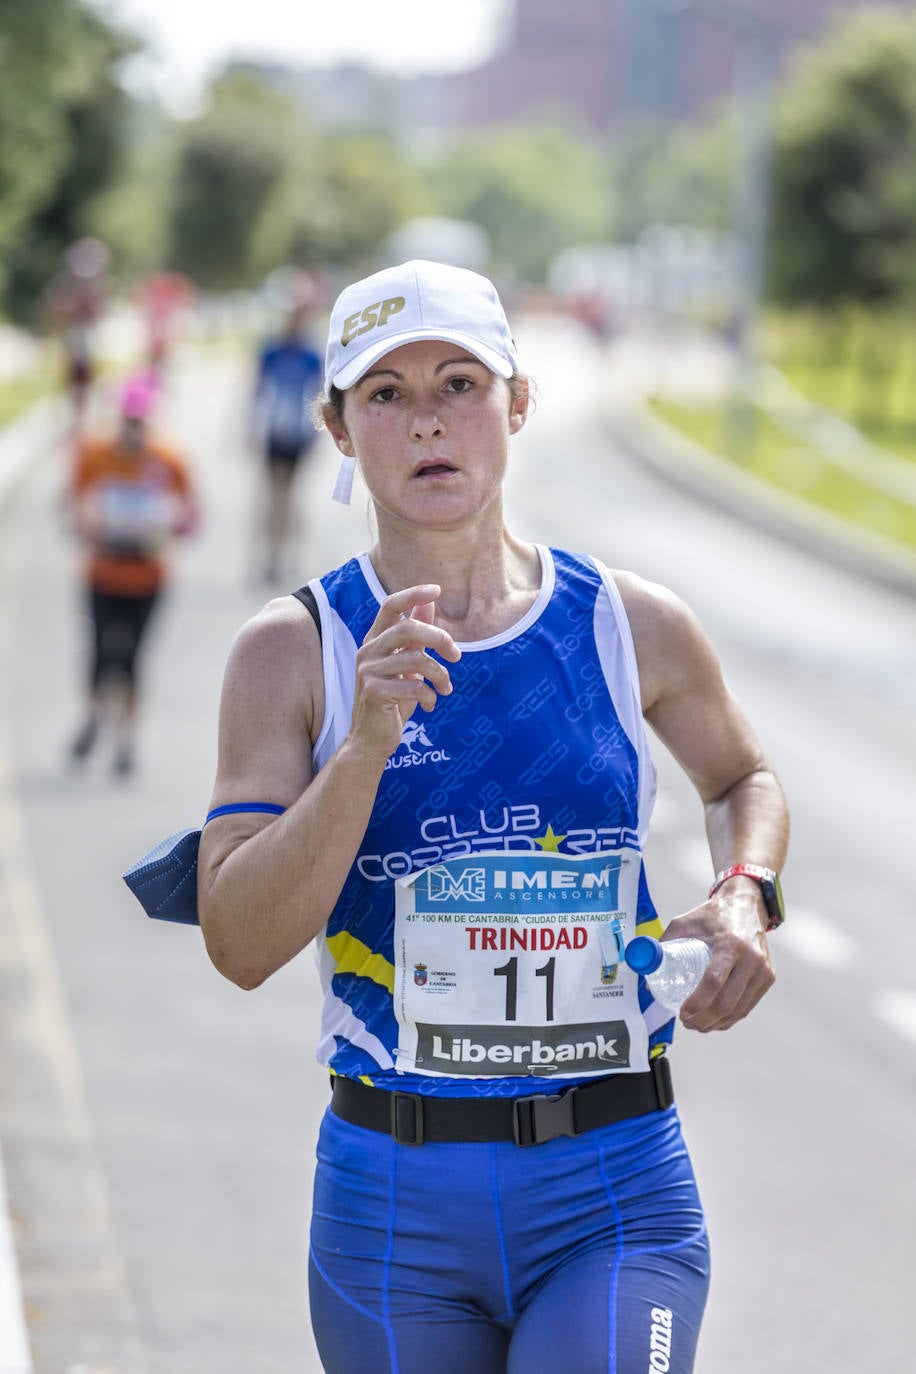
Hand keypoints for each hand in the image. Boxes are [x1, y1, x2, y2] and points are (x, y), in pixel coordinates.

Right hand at [348, 585, 460, 764]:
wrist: (371, 739)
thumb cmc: (392, 700)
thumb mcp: (406, 664)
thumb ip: (415, 636)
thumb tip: (429, 603)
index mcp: (375, 641)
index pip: (390, 605)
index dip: (413, 594)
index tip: (437, 589)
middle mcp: (367, 652)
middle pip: (408, 628)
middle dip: (440, 639)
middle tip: (456, 656)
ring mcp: (368, 672)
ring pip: (416, 659)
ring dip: (440, 675)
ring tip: (445, 688)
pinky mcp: (373, 693)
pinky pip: (414, 686)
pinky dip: (430, 695)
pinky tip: (431, 704)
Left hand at [661, 878, 774, 1031]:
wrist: (746, 904)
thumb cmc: (711, 916)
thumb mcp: (684, 924)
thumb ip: (663, 948)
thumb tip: (646, 978)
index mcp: (730, 944)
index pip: (713, 981)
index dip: (697, 1003)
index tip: (681, 1013)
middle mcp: (751, 959)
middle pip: (726, 1002)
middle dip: (704, 1020)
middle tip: (686, 1022)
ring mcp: (763, 970)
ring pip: (738, 1009)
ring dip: (716, 1024)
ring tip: (697, 1025)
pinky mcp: (768, 977)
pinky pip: (747, 1006)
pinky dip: (730, 1018)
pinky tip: (715, 1020)